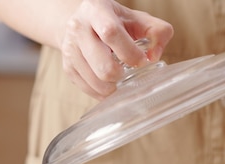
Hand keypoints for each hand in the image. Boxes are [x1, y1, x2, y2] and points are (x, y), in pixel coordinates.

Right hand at [59, 0, 173, 98]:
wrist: (81, 23)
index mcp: (96, 10)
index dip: (130, 52)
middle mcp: (78, 28)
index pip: (110, 33)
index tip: (141, 61)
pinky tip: (108, 83)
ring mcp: (70, 49)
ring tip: (118, 77)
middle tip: (127, 71)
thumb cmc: (113, 21)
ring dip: (112, 86)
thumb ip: (157, 32)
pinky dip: (102, 92)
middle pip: (103, 65)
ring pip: (96, 81)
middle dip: (121, 75)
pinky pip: (88, 89)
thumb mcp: (137, 18)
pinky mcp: (68, 67)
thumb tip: (154, 56)